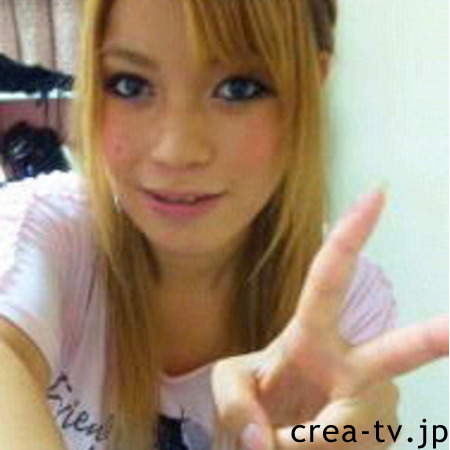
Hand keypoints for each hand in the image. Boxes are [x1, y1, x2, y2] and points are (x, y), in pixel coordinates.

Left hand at [212, 190, 448, 449]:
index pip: (329, 279)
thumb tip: (266, 442)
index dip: (350, 237)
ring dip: (315, 444)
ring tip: (289, 440)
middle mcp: (349, 365)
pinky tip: (317, 445)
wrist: (268, 437)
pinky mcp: (377, 435)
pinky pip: (356, 448)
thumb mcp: (228, 385)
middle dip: (430, 340)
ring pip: (359, 427)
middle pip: (394, 353)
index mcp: (309, 337)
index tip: (376, 193)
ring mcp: (370, 404)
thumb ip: (235, 404)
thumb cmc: (251, 397)